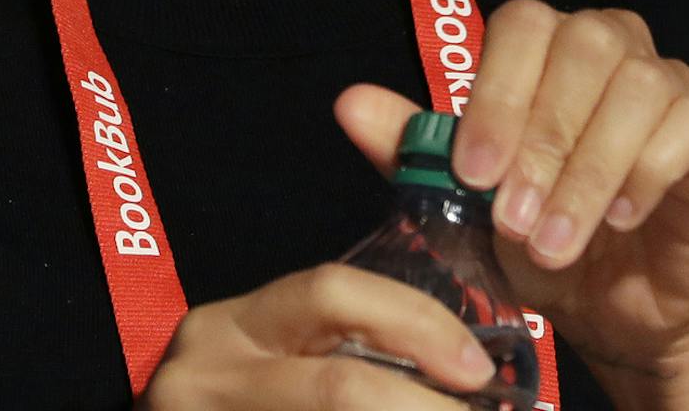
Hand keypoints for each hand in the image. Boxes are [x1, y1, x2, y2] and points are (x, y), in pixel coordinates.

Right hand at [135, 94, 515, 409]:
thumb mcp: (298, 368)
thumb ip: (354, 341)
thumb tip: (467, 346)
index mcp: (238, 323)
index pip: (332, 290)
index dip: (416, 320)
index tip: (480, 364)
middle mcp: (205, 358)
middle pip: (336, 366)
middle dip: (424, 384)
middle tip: (491, 403)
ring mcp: (196, 408)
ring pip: (333, 404)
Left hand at [337, 0, 688, 390]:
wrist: (613, 300)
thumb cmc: (531, 231)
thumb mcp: (461, 198)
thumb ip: (410, 146)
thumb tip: (347, 102)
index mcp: (541, 45)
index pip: (520, 25)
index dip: (496, 94)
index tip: (472, 172)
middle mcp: (606, 42)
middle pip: (579, 47)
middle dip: (539, 139)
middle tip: (512, 218)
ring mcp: (665, 80)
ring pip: (634, 88)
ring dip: (586, 172)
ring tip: (554, 243)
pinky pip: (686, 126)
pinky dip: (645, 175)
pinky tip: (620, 221)